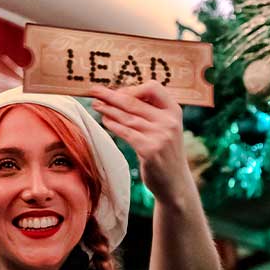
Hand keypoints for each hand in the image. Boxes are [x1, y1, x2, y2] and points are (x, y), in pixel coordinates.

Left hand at [89, 81, 189, 206]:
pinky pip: (126, 133)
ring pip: (128, 117)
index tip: (119, 92)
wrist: (175, 182)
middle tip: (95, 91)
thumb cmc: (166, 153)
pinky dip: (113, 125)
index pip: (153, 88)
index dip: (133, 89)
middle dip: (111, 96)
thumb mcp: (167, 128)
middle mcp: (169, 121)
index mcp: (174, 111)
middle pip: (135, 102)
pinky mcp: (149, 150)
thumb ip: (152, 113)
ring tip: (96, 105)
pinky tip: (104, 120)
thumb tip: (121, 96)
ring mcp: (160, 136)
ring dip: (108, 110)